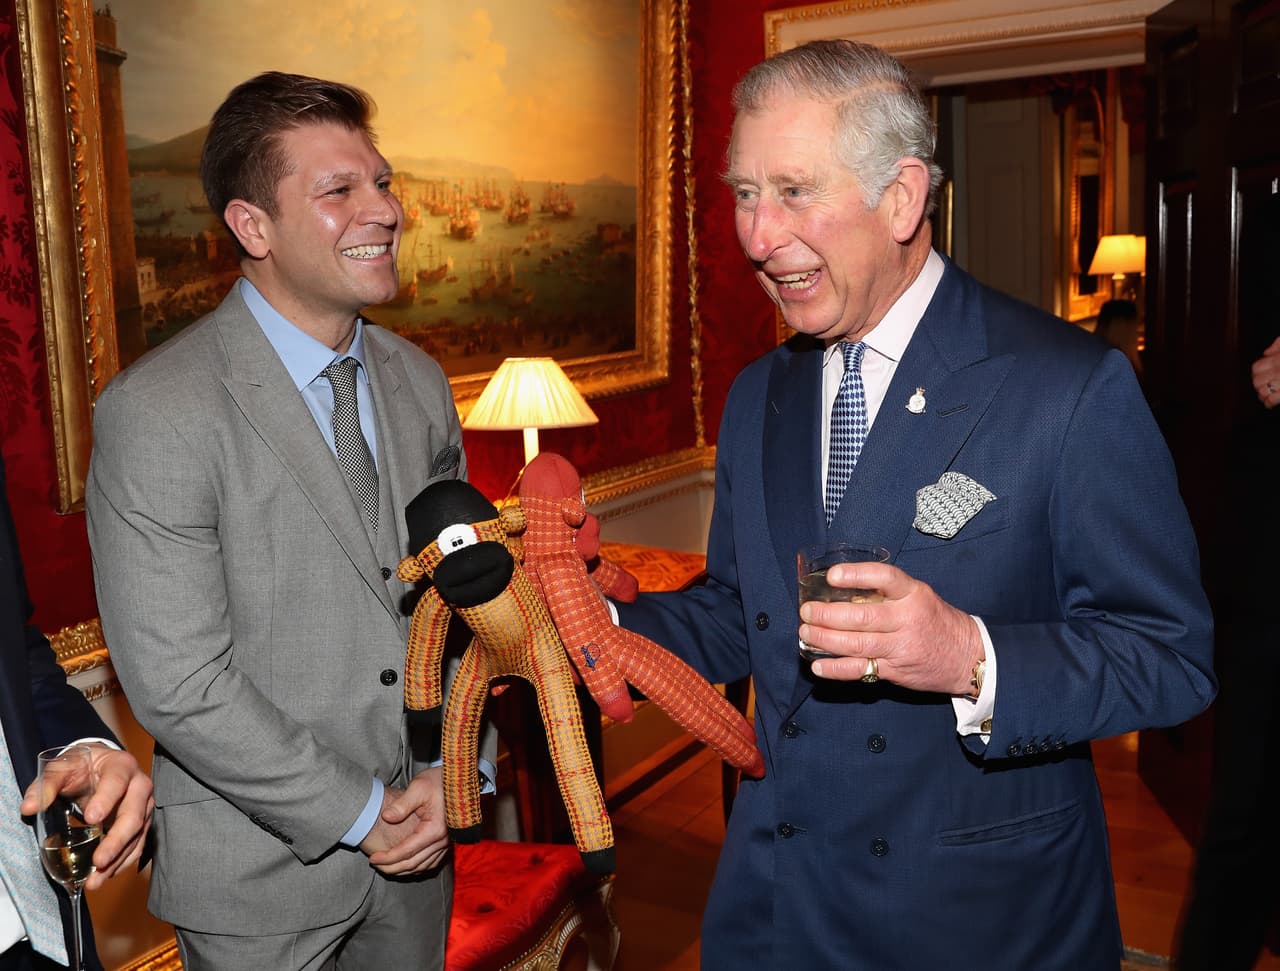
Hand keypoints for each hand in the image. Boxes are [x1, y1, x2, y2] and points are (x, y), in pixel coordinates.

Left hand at [22, 743, 153, 891]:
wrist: (99, 767)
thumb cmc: (82, 766)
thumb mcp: (62, 768)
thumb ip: (46, 785)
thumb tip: (29, 807)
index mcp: (121, 765)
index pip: (117, 782)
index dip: (106, 800)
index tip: (90, 819)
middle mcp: (139, 785)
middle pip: (135, 814)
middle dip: (117, 840)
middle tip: (98, 861)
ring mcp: (144, 806)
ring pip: (138, 834)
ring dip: (118, 859)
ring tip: (96, 879)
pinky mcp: (142, 822)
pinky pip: (137, 845)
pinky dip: (122, 862)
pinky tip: (104, 875)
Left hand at [359, 766, 449, 875]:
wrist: (461, 779)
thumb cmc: (439, 781)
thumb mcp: (418, 787)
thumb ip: (402, 804)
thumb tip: (386, 817)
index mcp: (434, 829)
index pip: (406, 851)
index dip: (388, 857)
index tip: (372, 858)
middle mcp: (443, 840)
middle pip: (413, 863)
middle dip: (392, 867)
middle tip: (375, 864)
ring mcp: (447, 843)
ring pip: (423, 866)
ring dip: (403, 870)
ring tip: (387, 866)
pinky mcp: (448, 842)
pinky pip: (431, 862)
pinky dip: (417, 867)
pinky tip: (407, 864)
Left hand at [798, 561, 980, 694]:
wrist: (968, 657)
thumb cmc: (936, 621)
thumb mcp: (919, 596)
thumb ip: (887, 593)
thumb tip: (841, 591)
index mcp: (914, 594)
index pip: (885, 578)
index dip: (856, 575)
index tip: (831, 576)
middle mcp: (907, 619)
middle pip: (862, 617)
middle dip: (828, 615)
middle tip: (806, 611)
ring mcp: (901, 647)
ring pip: (857, 644)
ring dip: (825, 639)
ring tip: (805, 632)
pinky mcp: (895, 670)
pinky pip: (861, 670)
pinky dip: (836, 669)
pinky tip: (817, 665)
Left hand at [1251, 336, 1279, 406]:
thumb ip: (1278, 345)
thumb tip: (1266, 352)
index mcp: (1278, 359)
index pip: (1256, 367)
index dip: (1257, 373)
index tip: (1260, 375)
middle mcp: (1278, 370)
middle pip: (1256, 380)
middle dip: (1258, 385)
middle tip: (1262, 387)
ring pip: (1262, 390)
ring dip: (1262, 394)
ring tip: (1264, 396)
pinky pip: (1272, 399)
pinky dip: (1269, 403)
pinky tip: (1269, 403)